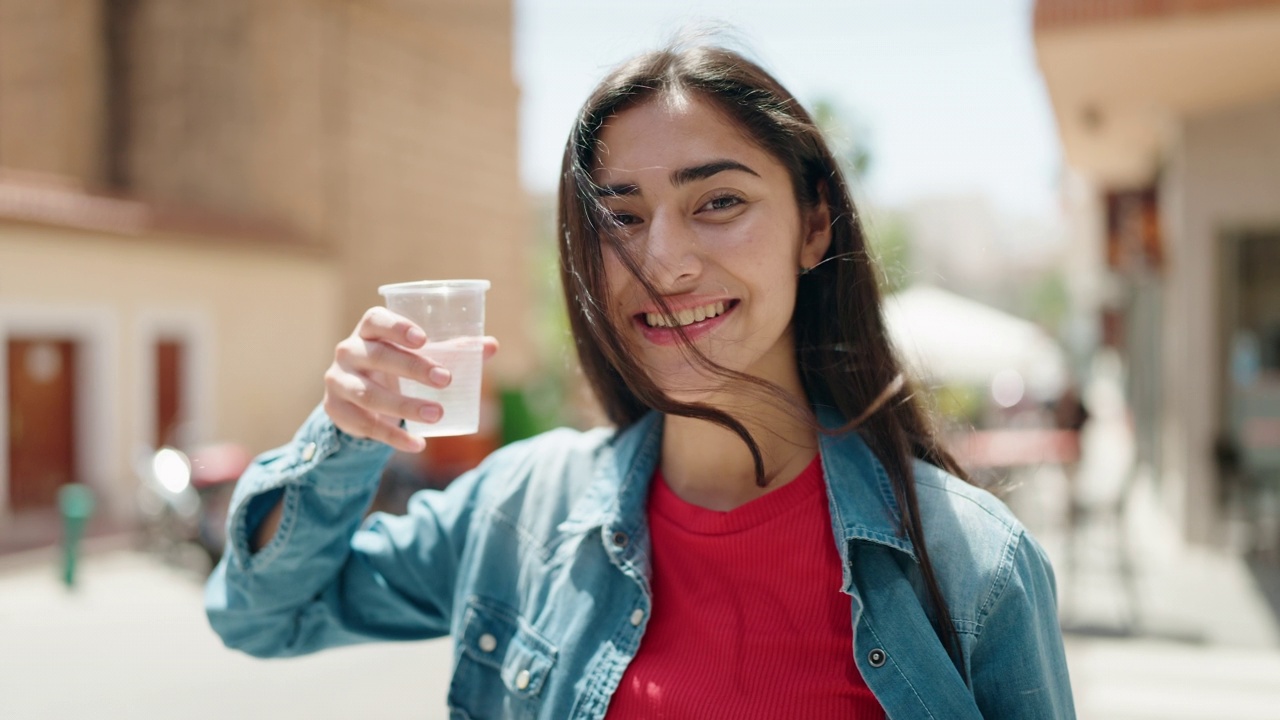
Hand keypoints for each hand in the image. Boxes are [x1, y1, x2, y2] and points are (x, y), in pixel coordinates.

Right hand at [322, 307, 498, 451]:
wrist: (354, 397)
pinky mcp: (336, 410)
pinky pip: (365, 425)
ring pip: (370, 395)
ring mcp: (338, 380)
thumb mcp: (416, 355)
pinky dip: (393, 437)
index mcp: (368, 330)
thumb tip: (491, 346)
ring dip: (405, 406)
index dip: (397, 326)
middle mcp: (348, 351)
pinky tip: (417, 444)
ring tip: (437, 414)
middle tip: (446, 380)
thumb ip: (452, 350)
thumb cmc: (393, 366)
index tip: (424, 339)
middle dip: (413, 368)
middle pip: (378, 356)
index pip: (375, 319)